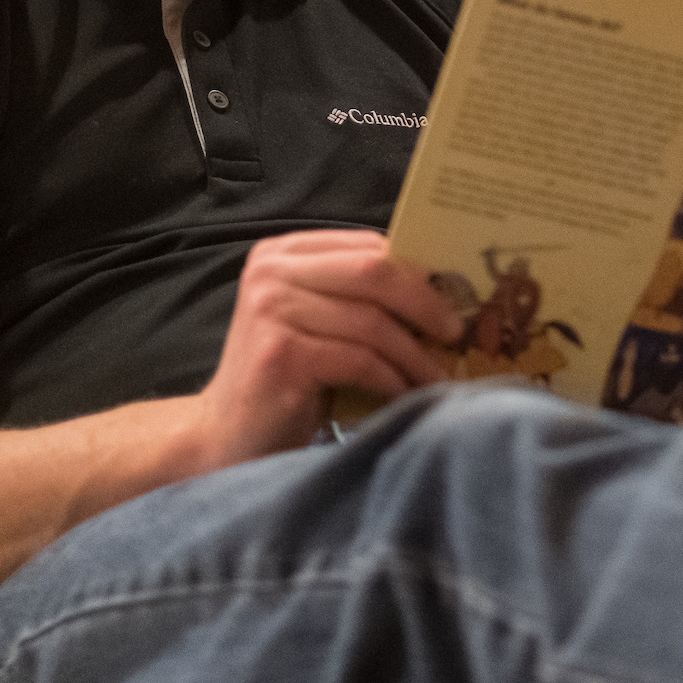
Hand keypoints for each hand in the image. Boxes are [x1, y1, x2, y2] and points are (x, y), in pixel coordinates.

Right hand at [196, 230, 463, 466]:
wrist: (226, 435)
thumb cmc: (288, 378)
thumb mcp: (319, 321)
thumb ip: (358, 296)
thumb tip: (442, 291)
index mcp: (283, 253)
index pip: (368, 246)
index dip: (418, 271)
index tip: (454, 297)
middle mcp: (272, 273)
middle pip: (374, 272)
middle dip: (425, 303)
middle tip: (456, 332)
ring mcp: (271, 311)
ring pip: (372, 321)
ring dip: (415, 354)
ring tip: (436, 377)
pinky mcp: (281, 355)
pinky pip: (360, 360)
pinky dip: (392, 379)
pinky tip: (403, 394)